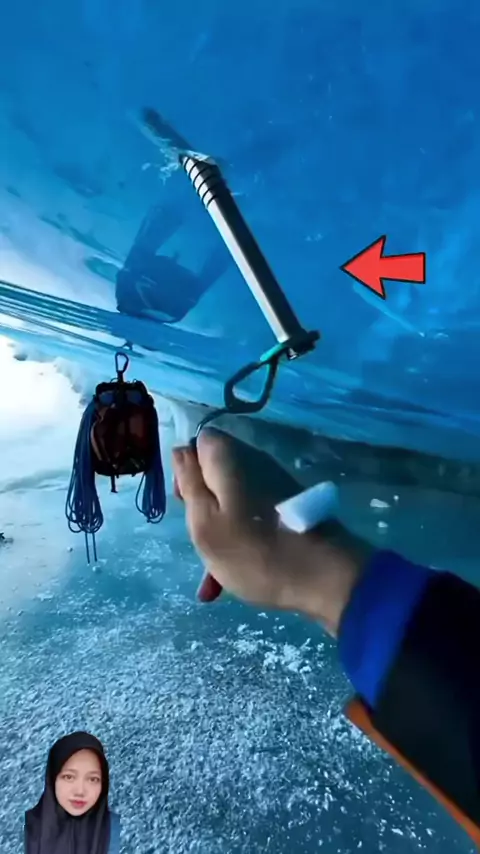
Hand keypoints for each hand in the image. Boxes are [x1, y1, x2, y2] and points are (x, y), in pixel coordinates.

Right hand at [172, 429, 365, 635]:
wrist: (326, 576)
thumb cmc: (254, 552)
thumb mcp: (205, 522)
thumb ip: (189, 483)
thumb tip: (181, 450)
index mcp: (230, 457)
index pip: (198, 443)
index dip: (187, 471)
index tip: (187, 504)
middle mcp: (255, 462)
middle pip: (216, 472)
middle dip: (203, 504)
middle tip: (203, 537)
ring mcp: (276, 484)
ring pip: (234, 499)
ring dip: (222, 528)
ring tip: (217, 572)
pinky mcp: (291, 506)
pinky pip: (255, 515)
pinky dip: (244, 537)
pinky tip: (240, 572)